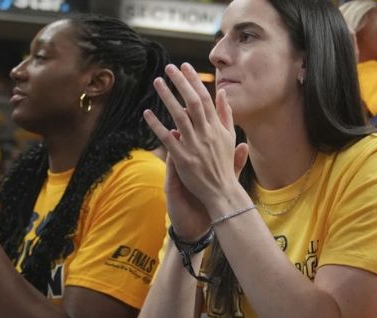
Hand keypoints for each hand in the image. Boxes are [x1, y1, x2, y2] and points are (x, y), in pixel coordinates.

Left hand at [144, 63, 248, 216]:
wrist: (221, 191)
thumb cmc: (224, 164)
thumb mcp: (230, 136)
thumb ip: (225, 114)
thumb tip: (222, 93)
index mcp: (216, 127)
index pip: (204, 98)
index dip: (194, 81)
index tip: (184, 66)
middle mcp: (206, 133)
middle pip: (192, 102)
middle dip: (180, 82)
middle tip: (169, 67)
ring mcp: (193, 145)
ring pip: (179, 116)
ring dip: (167, 97)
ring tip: (157, 82)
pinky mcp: (182, 158)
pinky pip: (167, 137)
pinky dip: (157, 124)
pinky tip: (147, 113)